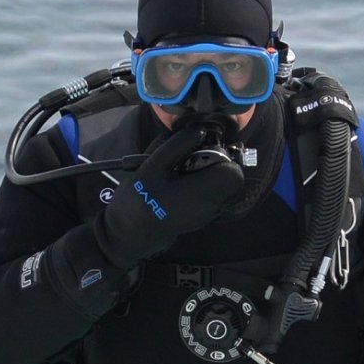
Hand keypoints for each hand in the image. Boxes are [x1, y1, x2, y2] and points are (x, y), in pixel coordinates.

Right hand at [94, 123, 244, 268]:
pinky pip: (216, 199)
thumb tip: (200, 129)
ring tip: (189, 171)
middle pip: (234, 182)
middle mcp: (210, 207)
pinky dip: (208, 188)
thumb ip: (178, 146)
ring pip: (227, 191)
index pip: (234, 174)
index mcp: (200, 193)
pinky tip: (185, 184)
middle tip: (198, 159)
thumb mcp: (152, 166)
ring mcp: (207, 216)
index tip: (207, 151)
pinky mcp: (202, 219)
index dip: (226, 158)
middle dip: (221, 166)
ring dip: (214, 177)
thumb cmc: (138, 200)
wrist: (129, 234)